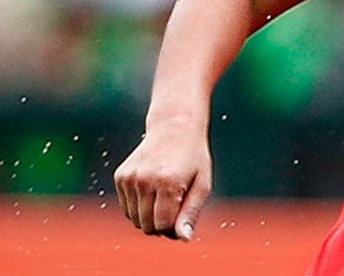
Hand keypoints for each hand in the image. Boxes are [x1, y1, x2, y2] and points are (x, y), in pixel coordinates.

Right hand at [113, 119, 211, 240]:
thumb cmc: (193, 157)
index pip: (163, 225)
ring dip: (149, 216)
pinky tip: (153, 189)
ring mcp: (130, 177)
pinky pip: (127, 208)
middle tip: (175, 207)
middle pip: (147, 226)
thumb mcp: (202, 183)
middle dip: (161, 224)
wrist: (175, 125)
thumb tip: (184, 238)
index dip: (174, 228)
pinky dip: (138, 206)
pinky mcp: (121, 176)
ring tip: (165, 197)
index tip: (183, 218)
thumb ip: (192, 212)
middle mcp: (145, 180)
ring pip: (134, 219)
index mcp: (168, 182)